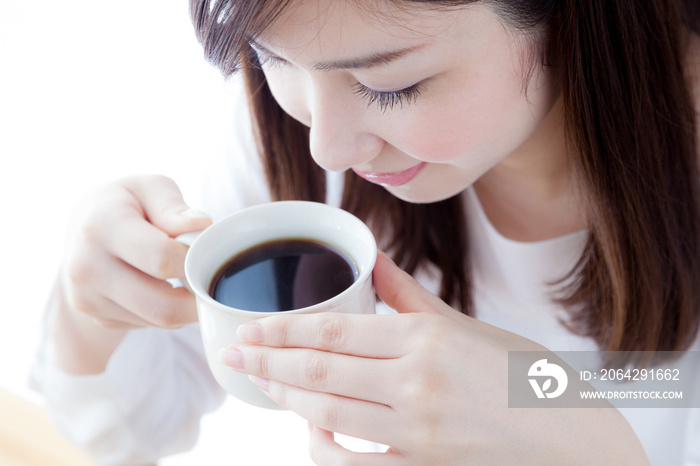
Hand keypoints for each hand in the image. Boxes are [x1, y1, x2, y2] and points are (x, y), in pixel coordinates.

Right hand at [54, 175, 210, 372]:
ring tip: (187, 278)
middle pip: (162, 305)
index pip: (162, 258)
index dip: (195, 260)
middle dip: (198, 297)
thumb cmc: (129, 204)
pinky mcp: (96, 318)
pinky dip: (166, 312)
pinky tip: (163, 287)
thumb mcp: (151, 188)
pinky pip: (148, 325)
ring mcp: (87, 298)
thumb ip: (174, 207)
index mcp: (100, 225)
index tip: (208, 254)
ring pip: (159, 320)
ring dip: (184, 306)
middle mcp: (86, 266)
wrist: (84, 228)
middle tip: (210, 279)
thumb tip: (201, 224)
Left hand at [224, 252, 648, 464]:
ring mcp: (418, 428)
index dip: (284, 331)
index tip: (251, 331)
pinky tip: (312, 433)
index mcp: (425, 338)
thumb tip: (375, 258)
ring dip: (289, 399)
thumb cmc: (523, 376)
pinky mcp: (424, 465)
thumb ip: (410, 296)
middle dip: (271, 363)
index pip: (335, 332)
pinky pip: (360, 462)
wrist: (571, 438)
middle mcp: (416, 381)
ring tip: (263, 385)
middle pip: (322, 372)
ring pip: (332, 413)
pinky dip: (329, 448)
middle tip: (235, 356)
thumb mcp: (467, 326)